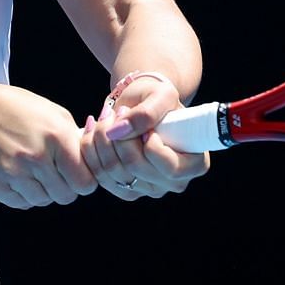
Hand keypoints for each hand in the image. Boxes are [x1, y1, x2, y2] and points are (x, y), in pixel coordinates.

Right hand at [0, 82, 98, 209]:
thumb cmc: (12, 107)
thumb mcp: (49, 111)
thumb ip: (74, 135)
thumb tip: (94, 157)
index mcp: (56, 136)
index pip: (86, 182)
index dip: (83, 180)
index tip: (76, 173)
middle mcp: (36, 157)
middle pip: (66, 196)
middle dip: (64, 187)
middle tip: (53, 172)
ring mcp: (14, 174)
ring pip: (44, 201)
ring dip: (43, 190)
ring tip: (31, 170)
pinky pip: (22, 203)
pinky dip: (23, 194)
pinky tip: (16, 174)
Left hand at [80, 73, 209, 200]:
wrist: (141, 104)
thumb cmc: (157, 98)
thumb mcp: (160, 95)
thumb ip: (147, 112)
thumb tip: (119, 130)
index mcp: (195, 164)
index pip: (168, 167)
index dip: (148, 143)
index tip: (139, 117)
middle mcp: (174, 183)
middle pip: (135, 168)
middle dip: (118, 135)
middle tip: (115, 111)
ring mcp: (149, 189)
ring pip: (112, 173)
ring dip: (101, 139)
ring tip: (105, 116)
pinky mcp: (126, 189)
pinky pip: (99, 177)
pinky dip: (90, 150)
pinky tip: (94, 128)